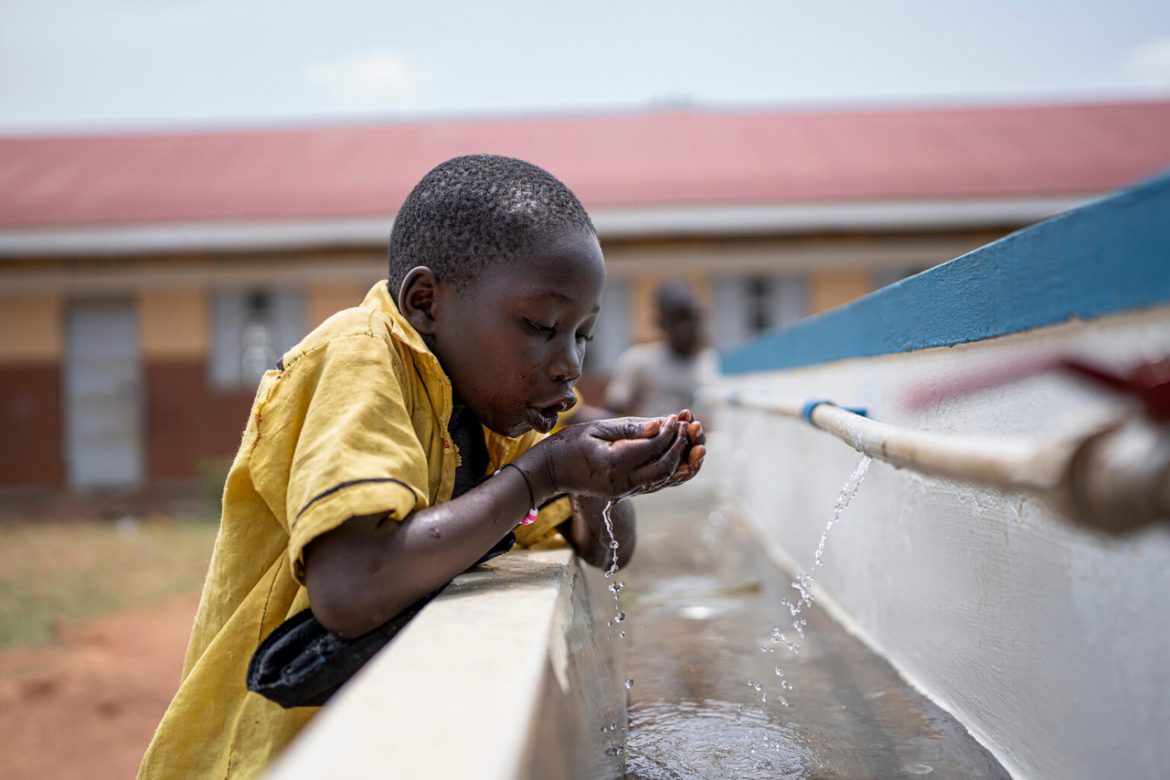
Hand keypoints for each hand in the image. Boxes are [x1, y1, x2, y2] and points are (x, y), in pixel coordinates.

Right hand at [527, 414, 697, 499]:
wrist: (551, 471)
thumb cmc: (570, 443)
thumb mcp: (597, 427)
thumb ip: (630, 427)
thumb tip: (660, 424)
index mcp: (613, 462)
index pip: (653, 447)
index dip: (669, 431)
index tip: (677, 416)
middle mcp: (622, 481)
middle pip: (664, 467)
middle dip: (681, 446)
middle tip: (690, 426)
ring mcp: (625, 490)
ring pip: (664, 479)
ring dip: (682, 459)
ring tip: (695, 440)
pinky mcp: (627, 492)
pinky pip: (656, 483)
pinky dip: (673, 469)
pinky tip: (682, 454)